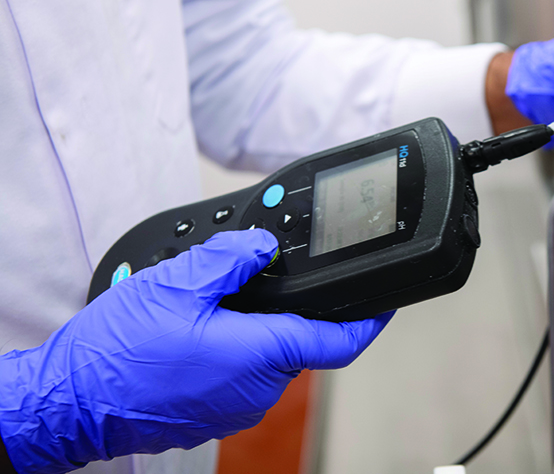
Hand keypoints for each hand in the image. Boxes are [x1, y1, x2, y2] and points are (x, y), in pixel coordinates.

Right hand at [0, 230, 390, 473]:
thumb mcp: (173, 284)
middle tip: (261, 276)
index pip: (337, 339)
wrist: (66, 405)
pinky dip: (233, 346)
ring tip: (214, 301)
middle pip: (299, 338)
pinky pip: (241, 372)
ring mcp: (235, 405)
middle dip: (290, 306)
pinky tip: (197, 329)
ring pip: (268, 354)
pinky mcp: (214, 411)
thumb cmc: (115, 354)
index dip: (368, 317)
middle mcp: (256, 388)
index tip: (384, 300)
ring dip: (255, 325)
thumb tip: (264, 245)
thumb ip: (230, 259)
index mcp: (258, 355)